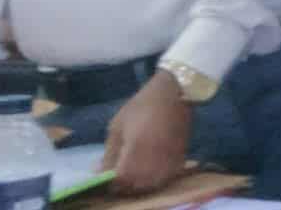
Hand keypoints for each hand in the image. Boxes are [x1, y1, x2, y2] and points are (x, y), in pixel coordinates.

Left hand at [102, 73, 192, 194]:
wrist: (174, 94)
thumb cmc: (141, 106)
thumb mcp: (117, 126)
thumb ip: (109, 153)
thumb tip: (101, 172)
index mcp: (136, 148)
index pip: (121, 178)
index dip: (112, 181)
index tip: (106, 177)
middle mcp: (154, 157)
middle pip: (136, 185)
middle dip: (124, 184)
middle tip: (118, 176)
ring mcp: (169, 159)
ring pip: (152, 184)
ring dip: (140, 184)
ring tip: (133, 174)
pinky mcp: (180, 158)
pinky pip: (165, 178)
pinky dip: (155, 180)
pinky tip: (148, 171)